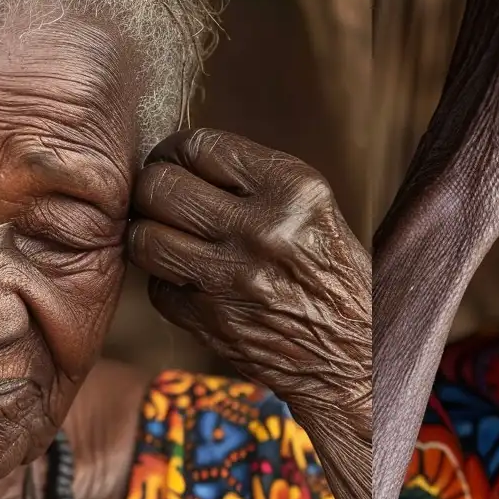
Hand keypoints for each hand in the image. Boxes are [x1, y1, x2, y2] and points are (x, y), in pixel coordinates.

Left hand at [129, 127, 369, 423]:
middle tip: (159, 199)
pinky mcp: (212, 322)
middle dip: (151, 190)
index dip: (175, 151)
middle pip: (160, 187)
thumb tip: (177, 157)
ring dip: (149, 236)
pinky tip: (193, 282)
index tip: (173, 162)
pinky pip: (157, 288)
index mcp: (292, 187)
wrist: (354, 353)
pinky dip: (167, 284)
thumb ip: (249, 178)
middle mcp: (263, 228)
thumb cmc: (326, 269)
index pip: (200, 145)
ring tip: (168, 237)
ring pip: (144, 238)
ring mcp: (234, 278)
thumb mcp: (308, 205)